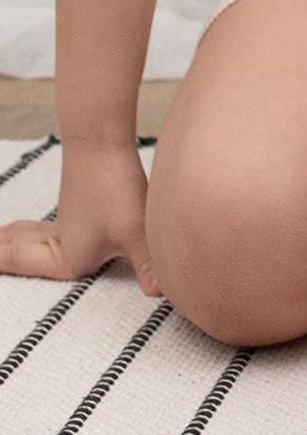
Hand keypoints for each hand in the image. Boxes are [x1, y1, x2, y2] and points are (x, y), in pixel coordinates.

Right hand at [0, 141, 161, 294]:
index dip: (5, 265)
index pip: (27, 266)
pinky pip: (46, 225)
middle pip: (23, 251)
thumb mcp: (137, 233)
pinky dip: (32, 230)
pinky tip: (43, 229)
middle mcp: (63, 240)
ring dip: (17, 241)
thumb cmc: (115, 190)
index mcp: (70, 256)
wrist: (101, 142)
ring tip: (2, 240)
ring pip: (33, 236)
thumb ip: (148, 266)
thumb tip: (162, 292)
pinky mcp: (78, 200)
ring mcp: (68, 218)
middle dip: (5, 254)